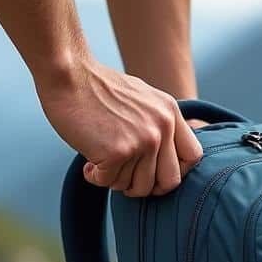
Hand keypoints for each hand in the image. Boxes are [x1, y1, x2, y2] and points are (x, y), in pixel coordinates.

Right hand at [36, 55, 203, 196]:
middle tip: (125, 177)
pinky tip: (88, 164)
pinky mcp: (118, 152)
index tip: (154, 173)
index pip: (192, 157)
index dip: (174, 172)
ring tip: (102, 162)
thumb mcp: (142, 99)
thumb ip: (158, 124)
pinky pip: (110, 183)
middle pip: (169, 182)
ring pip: (137, 187)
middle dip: (146, 187)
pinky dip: (96, 177)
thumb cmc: (97, 89)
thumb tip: (164, 157)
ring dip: (117, 181)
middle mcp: (162, 128)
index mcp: (170, 113)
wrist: (69, 75)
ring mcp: (142, 140)